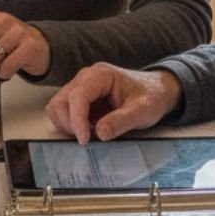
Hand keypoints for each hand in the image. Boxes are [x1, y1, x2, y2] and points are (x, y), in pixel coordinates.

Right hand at [46, 63, 182, 144]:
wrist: (156, 90)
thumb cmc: (151, 96)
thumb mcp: (142, 111)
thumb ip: (122, 121)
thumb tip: (100, 133)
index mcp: (101, 75)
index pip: (78, 96)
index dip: (77, 120)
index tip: (85, 140)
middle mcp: (86, 77)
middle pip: (61, 101)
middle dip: (70, 124)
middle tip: (88, 139)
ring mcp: (81, 86)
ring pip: (58, 106)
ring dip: (68, 125)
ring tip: (89, 134)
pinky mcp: (80, 97)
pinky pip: (64, 111)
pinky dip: (70, 124)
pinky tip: (88, 130)